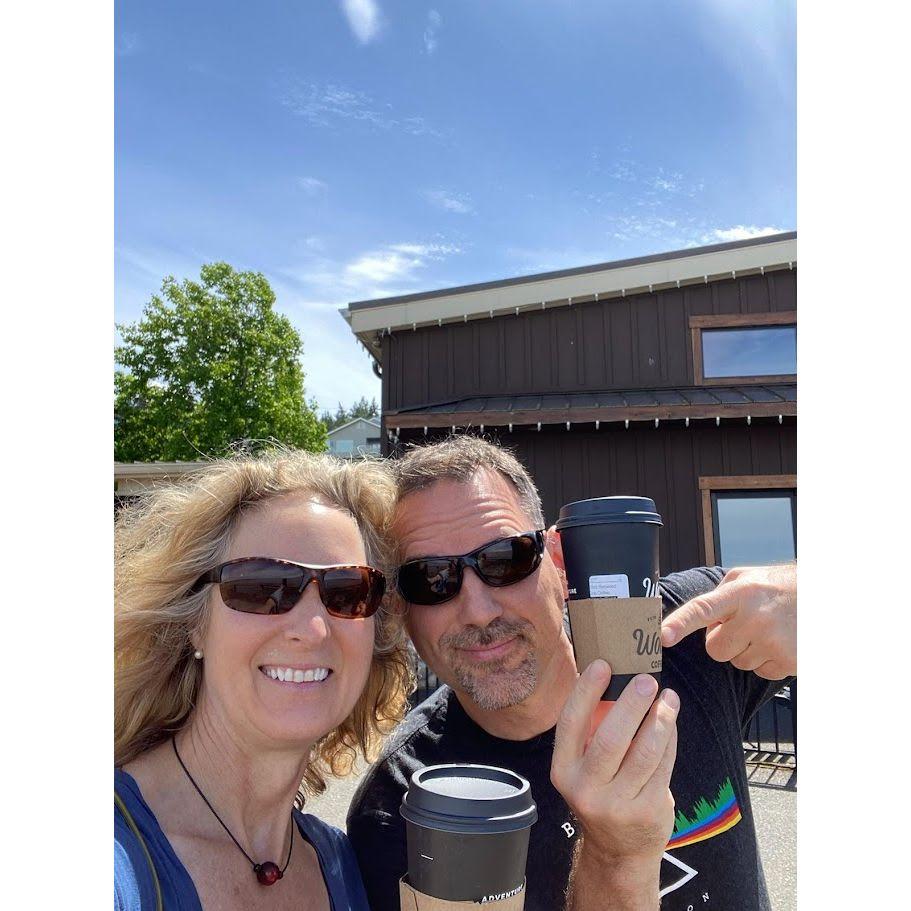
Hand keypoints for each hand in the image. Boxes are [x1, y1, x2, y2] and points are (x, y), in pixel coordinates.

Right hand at [551, 661, 678, 865]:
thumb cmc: (601, 790)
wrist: (617, 851)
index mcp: (564, 770)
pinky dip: (670, 739)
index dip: (586, 691)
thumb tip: (612, 676)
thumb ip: (592, 729)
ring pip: (644, 752)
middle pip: (611, 738)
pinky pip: (663, 766)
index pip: (571, 723)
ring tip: (668, 697)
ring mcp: (618, 804)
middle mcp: (586, 789)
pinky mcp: (648, 811)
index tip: (602, 664)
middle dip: (632, 704)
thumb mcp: (583, 766)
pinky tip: (671, 722)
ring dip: (660, 719)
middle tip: (647, 680)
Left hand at [661, 563, 795, 678]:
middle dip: (722, 640)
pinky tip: (777, 642)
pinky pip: (759, 672)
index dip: (679, 623)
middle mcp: (755, 618)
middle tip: (742, 624)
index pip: (702, 609)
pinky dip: (764, 661)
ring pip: (736, 662)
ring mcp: (773, 642)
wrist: (822, 596)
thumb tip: (693, 618)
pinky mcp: (788, 661)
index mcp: (739, 593)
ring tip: (764, 630)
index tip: (662, 636)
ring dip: (745, 650)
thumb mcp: (744, 578)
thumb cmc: (775, 586)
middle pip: (715, 649)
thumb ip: (717, 595)